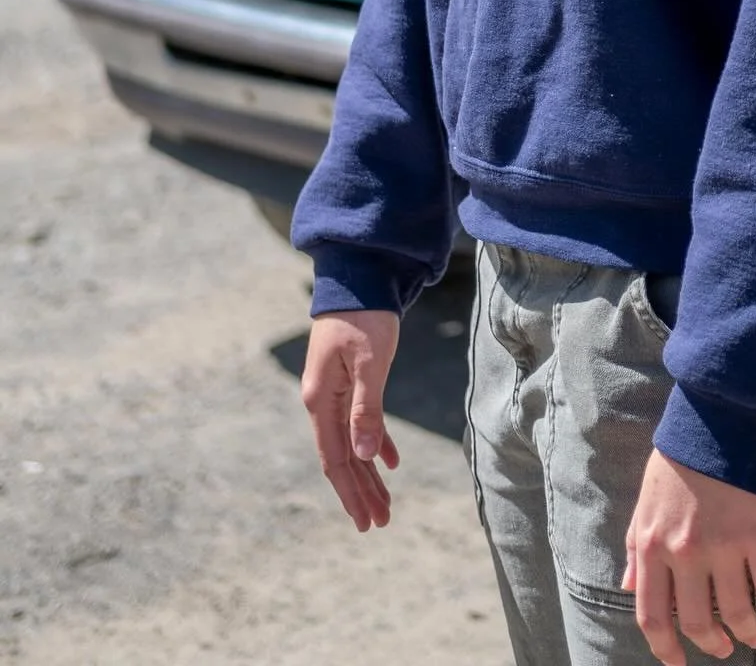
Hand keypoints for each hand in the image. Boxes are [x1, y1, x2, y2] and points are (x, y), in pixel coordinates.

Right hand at [300, 309, 400, 531]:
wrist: (359, 276)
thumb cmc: (365, 315)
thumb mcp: (370, 361)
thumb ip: (367, 409)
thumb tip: (366, 457)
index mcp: (321, 399)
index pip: (334, 458)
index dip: (350, 492)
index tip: (367, 522)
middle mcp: (322, 400)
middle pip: (341, 457)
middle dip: (360, 491)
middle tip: (379, 523)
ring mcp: (334, 391)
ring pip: (351, 443)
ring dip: (368, 473)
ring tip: (385, 504)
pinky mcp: (349, 381)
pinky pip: (361, 421)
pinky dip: (376, 442)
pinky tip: (390, 461)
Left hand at [623, 449, 755, 661]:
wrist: (721, 420)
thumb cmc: (681, 459)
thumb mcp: (646, 501)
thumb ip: (636, 546)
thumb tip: (628, 585)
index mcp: (652, 545)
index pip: (651, 615)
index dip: (664, 647)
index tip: (676, 663)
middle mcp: (685, 553)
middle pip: (696, 622)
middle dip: (710, 644)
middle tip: (721, 648)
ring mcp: (724, 546)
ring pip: (737, 613)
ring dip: (747, 634)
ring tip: (755, 637)